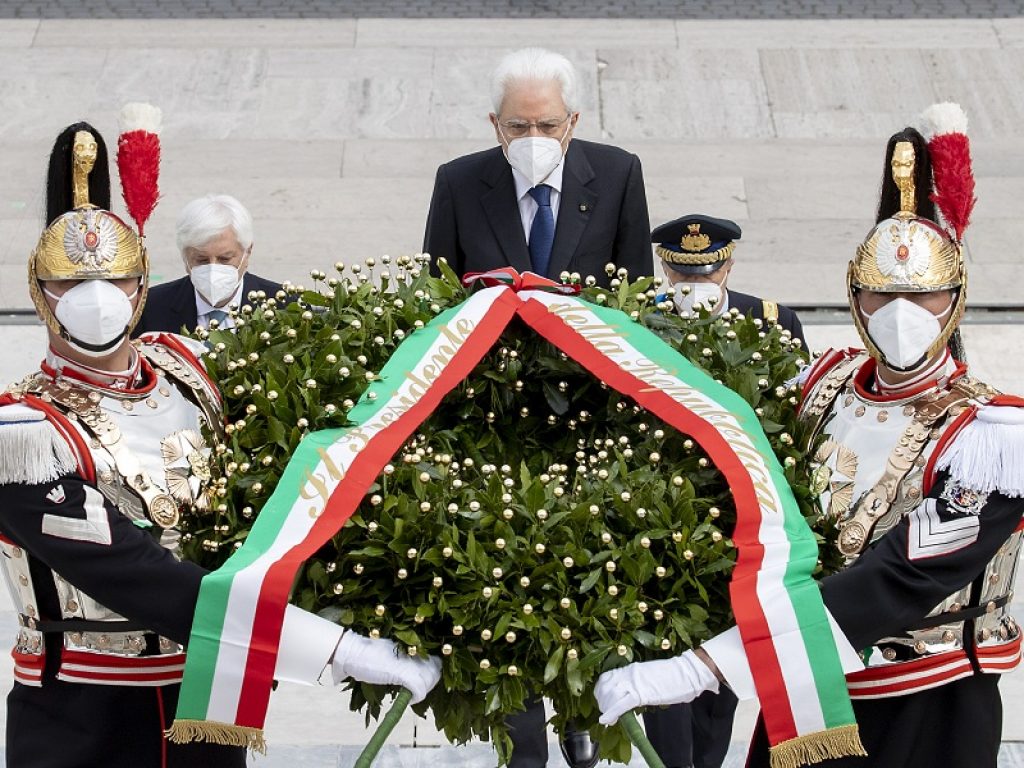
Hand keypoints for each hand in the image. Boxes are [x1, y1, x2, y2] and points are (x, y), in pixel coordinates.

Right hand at [331, 631, 441, 703]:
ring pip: (431, 681)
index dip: (433, 671)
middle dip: (431, 682)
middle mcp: (416, 650)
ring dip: (424, 690)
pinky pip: (420, 690)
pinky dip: (416, 697)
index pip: (436, 659)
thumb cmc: (368, 652)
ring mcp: (411, 661)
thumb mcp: (393, 651)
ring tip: (413, 694)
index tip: (426, 680)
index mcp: (414, 643)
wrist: (353, 651)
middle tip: (419, 689)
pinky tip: (409, 699)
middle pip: (437, 670)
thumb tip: (417, 670)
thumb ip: (406, 657)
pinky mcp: (404, 673)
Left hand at [594, 649, 718, 725]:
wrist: (688, 672)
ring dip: (606, 708)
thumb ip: (639, 682)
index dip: (601, 691)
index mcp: (631, 668)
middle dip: (602, 702)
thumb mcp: (650, 675)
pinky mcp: (642, 693)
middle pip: (604, 687)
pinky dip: (611, 713)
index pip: (606, 678)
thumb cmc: (674, 675)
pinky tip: (607, 720)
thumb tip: (632, 693)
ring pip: (609, 695)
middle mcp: (629, 673)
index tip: (603, 701)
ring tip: (610, 719)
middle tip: (606, 713)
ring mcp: (634, 682)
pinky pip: (621, 704)